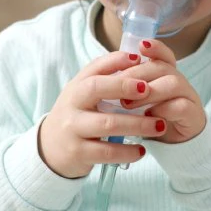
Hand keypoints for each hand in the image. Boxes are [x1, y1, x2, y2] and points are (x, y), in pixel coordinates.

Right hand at [38, 51, 167, 177]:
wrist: (51, 149)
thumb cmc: (76, 114)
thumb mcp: (83, 93)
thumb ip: (104, 75)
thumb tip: (134, 58)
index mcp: (76, 86)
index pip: (94, 68)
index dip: (115, 62)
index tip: (138, 60)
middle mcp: (71, 104)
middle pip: (95, 89)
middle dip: (123, 86)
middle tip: (149, 90)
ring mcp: (73, 129)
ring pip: (107, 124)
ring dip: (137, 124)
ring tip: (160, 126)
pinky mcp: (78, 153)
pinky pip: (107, 152)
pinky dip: (127, 151)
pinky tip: (142, 150)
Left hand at [121, 39, 206, 143]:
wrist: (173, 145)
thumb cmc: (150, 118)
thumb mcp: (136, 101)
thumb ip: (126, 88)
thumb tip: (102, 79)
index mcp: (165, 74)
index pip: (163, 54)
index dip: (154, 48)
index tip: (140, 45)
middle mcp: (179, 82)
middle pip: (162, 67)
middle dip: (137, 74)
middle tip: (117, 87)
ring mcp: (189, 97)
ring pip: (173, 83)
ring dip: (149, 91)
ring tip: (127, 104)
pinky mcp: (193, 116)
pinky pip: (181, 106)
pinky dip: (163, 110)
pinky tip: (148, 116)